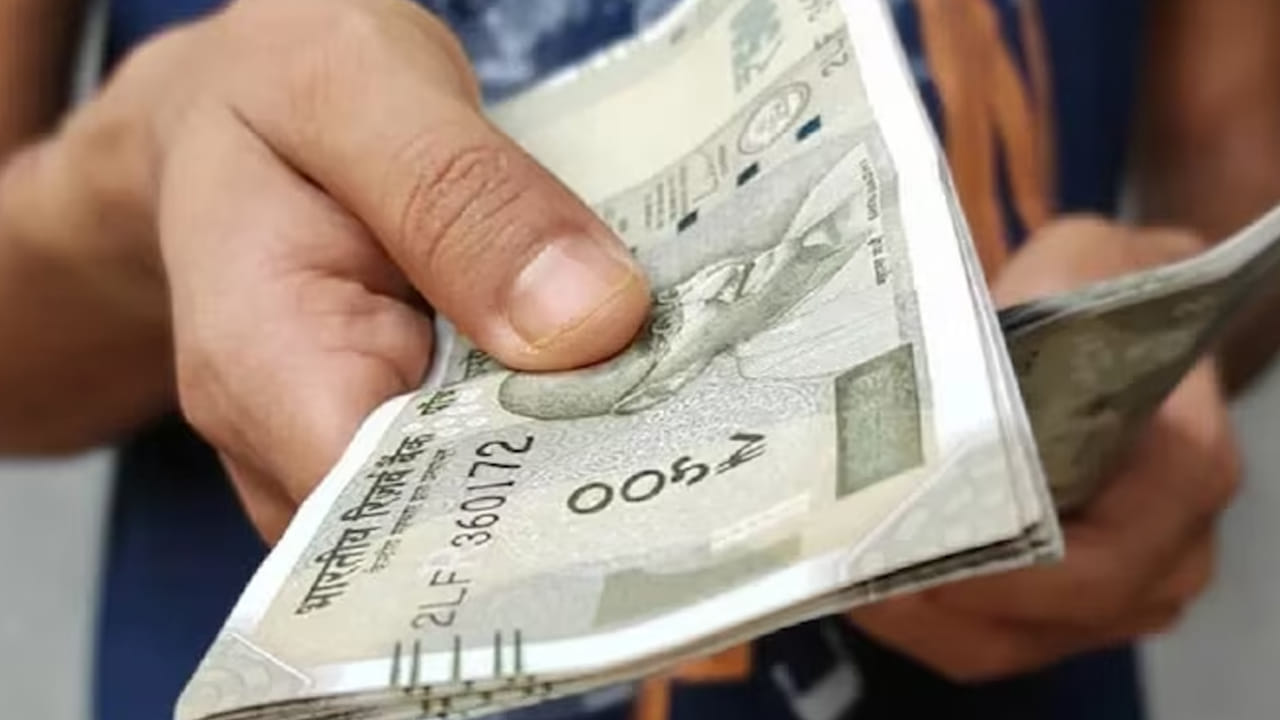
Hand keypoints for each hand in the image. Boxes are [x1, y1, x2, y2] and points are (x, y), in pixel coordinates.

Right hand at [6, 0, 648, 540]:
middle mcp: (290, 441)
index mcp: (261, 366)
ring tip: (668, 381)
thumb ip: (458, 196)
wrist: (233, 101)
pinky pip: (486, 450)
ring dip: (575, 446)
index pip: (394, 512)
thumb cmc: (274, 84)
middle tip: (688, 406)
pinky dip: (555, 415)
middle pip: (451, 520)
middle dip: (572, 474)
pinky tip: (617, 368)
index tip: (641, 447)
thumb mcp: (355, 86)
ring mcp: (342, 445)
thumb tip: (588, 323)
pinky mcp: (393, 428)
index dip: (521, 501)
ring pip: (478, 495)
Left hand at [849, 217, 1240, 680]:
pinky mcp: (1069, 609)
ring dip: (911, 617)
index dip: (998, 574)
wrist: (1125, 317)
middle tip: (842, 560)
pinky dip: (921, 620)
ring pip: (1001, 645)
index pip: (1099, 562)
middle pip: (1038, 622)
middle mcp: (1169, 552)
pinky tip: (858, 576)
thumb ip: (1017, 311)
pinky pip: (987, 641)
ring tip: (834, 568)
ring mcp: (1121, 593)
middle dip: (929, 598)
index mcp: (1183, 471)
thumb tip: (917, 368)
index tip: (904, 544)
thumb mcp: (1071, 264)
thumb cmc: (1097, 288)